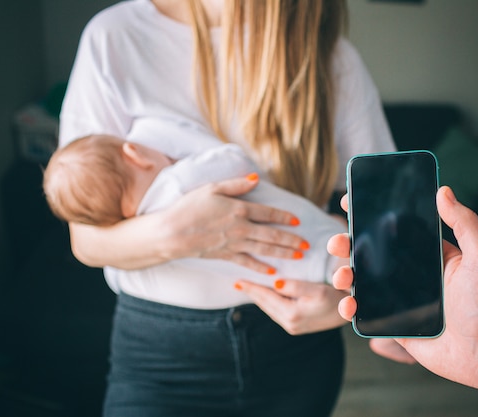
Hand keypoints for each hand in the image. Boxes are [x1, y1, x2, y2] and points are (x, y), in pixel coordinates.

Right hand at [161, 175, 308, 273]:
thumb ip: (235, 184)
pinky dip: (261, 267)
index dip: (284, 217)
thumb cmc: (188, 207)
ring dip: (283, 252)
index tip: (297, 221)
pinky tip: (273, 271)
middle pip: (271, 234)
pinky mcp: (225, 255)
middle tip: (307, 245)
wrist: (170, 232)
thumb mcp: (211, 188)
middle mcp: (240, 228)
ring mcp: (234, 243)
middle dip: (291, 240)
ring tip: (298, 255)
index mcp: (239, 209)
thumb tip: (255, 179)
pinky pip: (247, 262)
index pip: (268, 213)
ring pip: (264, 249)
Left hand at [234, 278, 347, 334]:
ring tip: (249, 288)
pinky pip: (276, 311)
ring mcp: (293, 326)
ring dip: (259, 298)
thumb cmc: (336, 299)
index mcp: (291, 314)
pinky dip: (268, 302)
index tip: (238, 281)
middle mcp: (289, 323)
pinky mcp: (297, 325)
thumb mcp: (317, 290)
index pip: (265, 298)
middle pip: (264, 305)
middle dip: (252, 293)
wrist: (351, 313)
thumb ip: (295, 286)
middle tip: (238, 283)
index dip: (252, 288)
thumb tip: (275, 284)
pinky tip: (266, 297)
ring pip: (269, 309)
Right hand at [328, 186, 477, 390]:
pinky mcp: (392, 322)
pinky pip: (365, 312)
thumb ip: (465, 223)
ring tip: (342, 276)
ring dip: (344, 274)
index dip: (371, 214)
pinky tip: (349, 305)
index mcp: (428, 254)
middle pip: (370, 252)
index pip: (395, 228)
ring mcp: (399, 298)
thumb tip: (444, 191)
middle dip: (348, 244)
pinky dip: (350, 307)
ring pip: (362, 280)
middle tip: (339, 242)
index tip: (350, 203)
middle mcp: (410, 273)